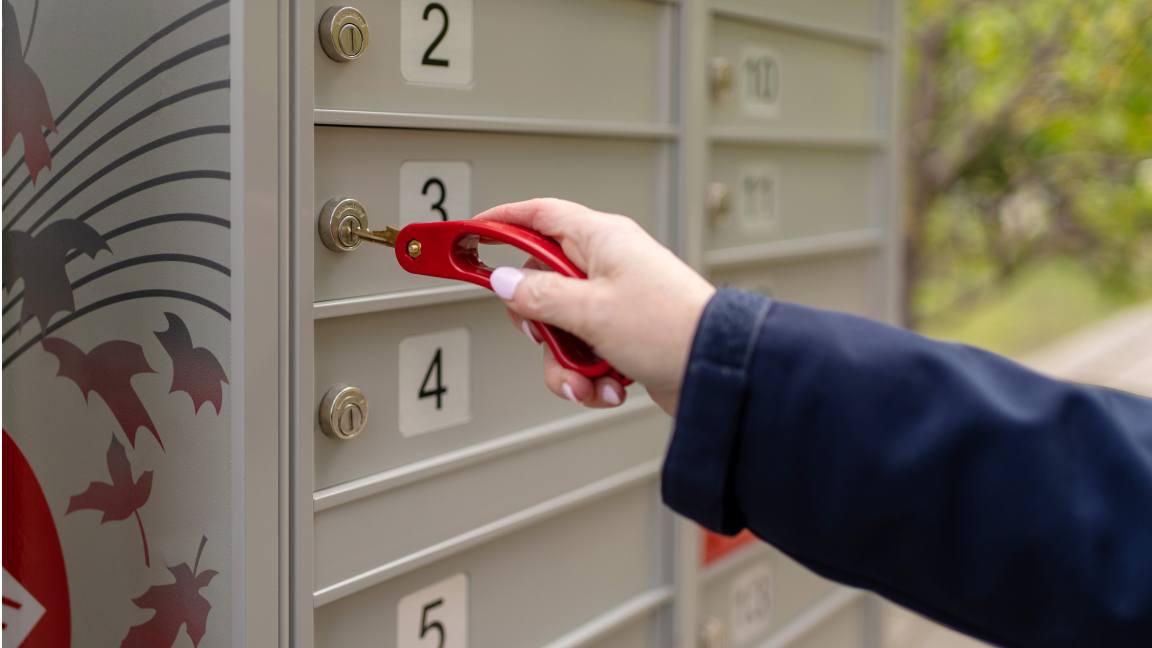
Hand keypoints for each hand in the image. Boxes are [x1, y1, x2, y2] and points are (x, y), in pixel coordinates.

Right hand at [474, 198, 715, 414]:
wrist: (719, 371)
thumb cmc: (670, 327)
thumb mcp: (589, 310)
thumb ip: (539, 295)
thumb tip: (505, 282)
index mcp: (601, 239)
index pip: (539, 215)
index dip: (502, 222)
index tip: (472, 236)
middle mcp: (609, 265)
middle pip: (543, 283)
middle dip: (540, 325)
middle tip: (548, 337)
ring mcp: (617, 301)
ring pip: (562, 328)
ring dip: (567, 363)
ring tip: (590, 378)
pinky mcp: (626, 335)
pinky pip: (586, 352)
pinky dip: (591, 375)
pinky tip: (611, 386)